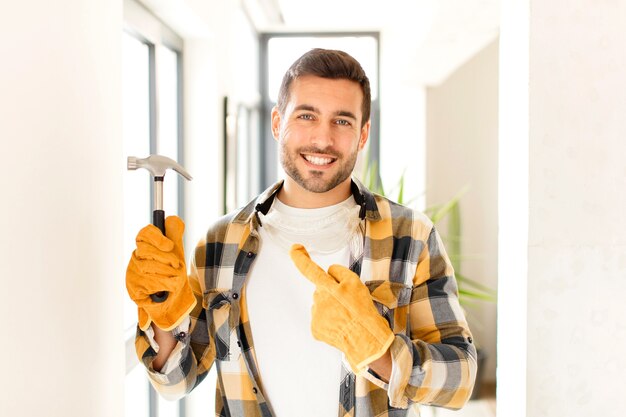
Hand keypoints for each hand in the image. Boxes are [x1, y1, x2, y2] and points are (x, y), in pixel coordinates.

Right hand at [126, 216, 195, 330]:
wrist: (173, 299)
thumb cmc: (173, 274)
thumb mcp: (177, 253)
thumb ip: (175, 235)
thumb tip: (173, 219)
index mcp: (145, 246)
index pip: (144, 234)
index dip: (156, 238)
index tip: (169, 245)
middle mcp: (136, 259)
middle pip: (147, 250)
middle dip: (166, 259)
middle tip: (176, 266)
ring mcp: (132, 274)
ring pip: (149, 268)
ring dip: (167, 274)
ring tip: (173, 279)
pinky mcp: (133, 289)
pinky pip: (149, 283)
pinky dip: (163, 286)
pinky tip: (165, 289)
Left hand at [290, 244, 394, 373]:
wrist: (364, 340)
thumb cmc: (362, 312)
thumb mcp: (357, 284)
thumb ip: (340, 273)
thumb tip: (329, 272)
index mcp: (327, 287)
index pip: (310, 269)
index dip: (300, 257)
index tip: (295, 248)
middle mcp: (318, 300)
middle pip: (322, 290)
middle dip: (332, 293)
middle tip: (348, 303)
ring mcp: (315, 315)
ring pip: (321, 305)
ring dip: (332, 308)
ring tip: (347, 316)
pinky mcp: (316, 329)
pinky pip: (321, 319)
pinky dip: (330, 321)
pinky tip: (341, 325)